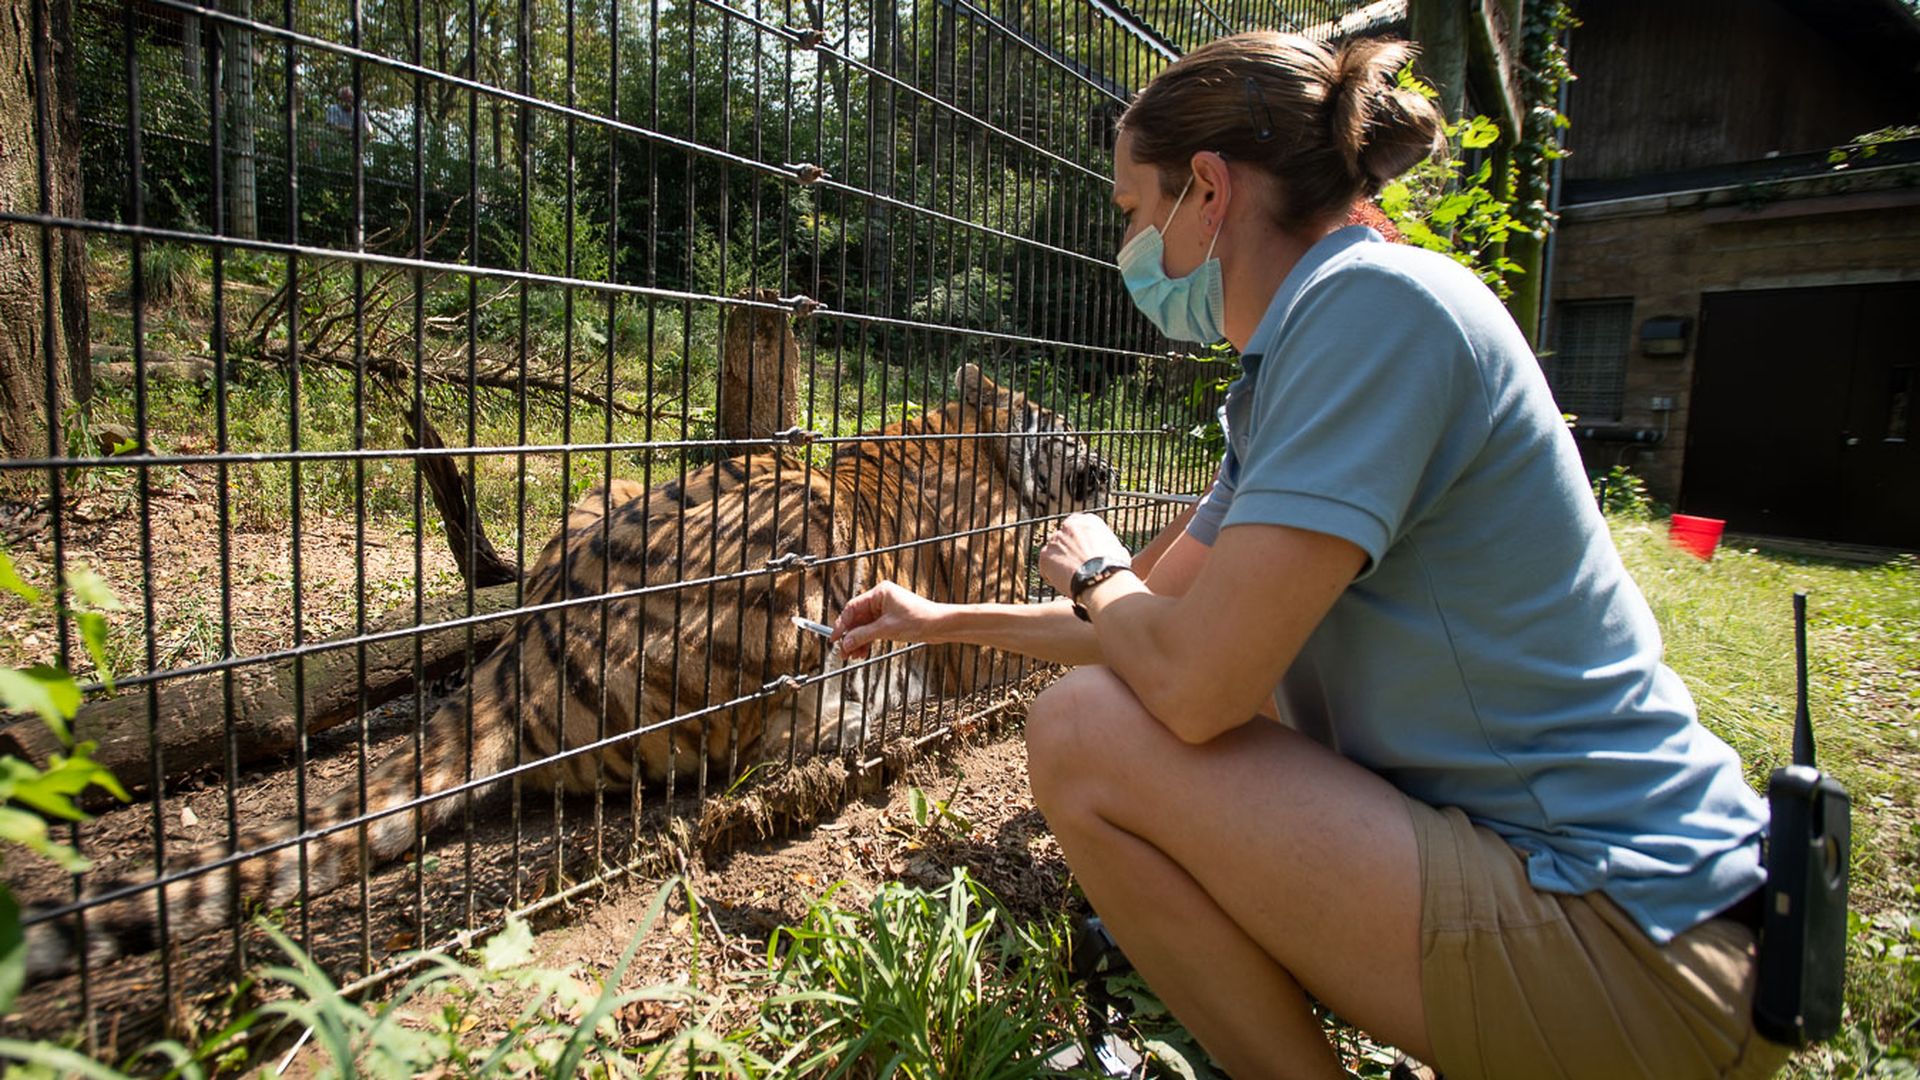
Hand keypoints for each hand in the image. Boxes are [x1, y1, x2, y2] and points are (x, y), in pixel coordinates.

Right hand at [832, 581, 947, 659]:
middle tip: (843, 652)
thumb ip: (863, 636)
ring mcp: (886, 609)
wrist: (941, 626)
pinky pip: (873, 630)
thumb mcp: (886, 629)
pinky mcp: (892, 620)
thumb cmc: (919, 620)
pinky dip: (868, 640)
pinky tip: (863, 652)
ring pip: (864, 626)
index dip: (841, 624)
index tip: (834, 639)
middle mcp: (881, 599)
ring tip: (854, 655)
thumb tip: (846, 643)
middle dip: (850, 636)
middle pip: (857, 618)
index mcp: (879, 593)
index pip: (852, 608)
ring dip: (858, 641)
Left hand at [1039, 513, 1128, 595]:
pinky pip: (1045, 567)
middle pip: (1065, 540)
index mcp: (1088, 520)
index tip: (1085, 555)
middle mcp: (1069, 525)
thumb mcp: (1117, 548)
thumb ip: (1107, 545)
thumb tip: (1114, 552)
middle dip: (1069, 552)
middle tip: (1078, 568)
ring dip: (1060, 564)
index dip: (1081, 544)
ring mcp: (1055, 540)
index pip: (1079, 528)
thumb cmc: (1114, 567)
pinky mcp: (1045, 555)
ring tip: (1072, 579)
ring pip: (1054, 553)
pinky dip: (1052, 576)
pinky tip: (1064, 584)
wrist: (1102, 578)